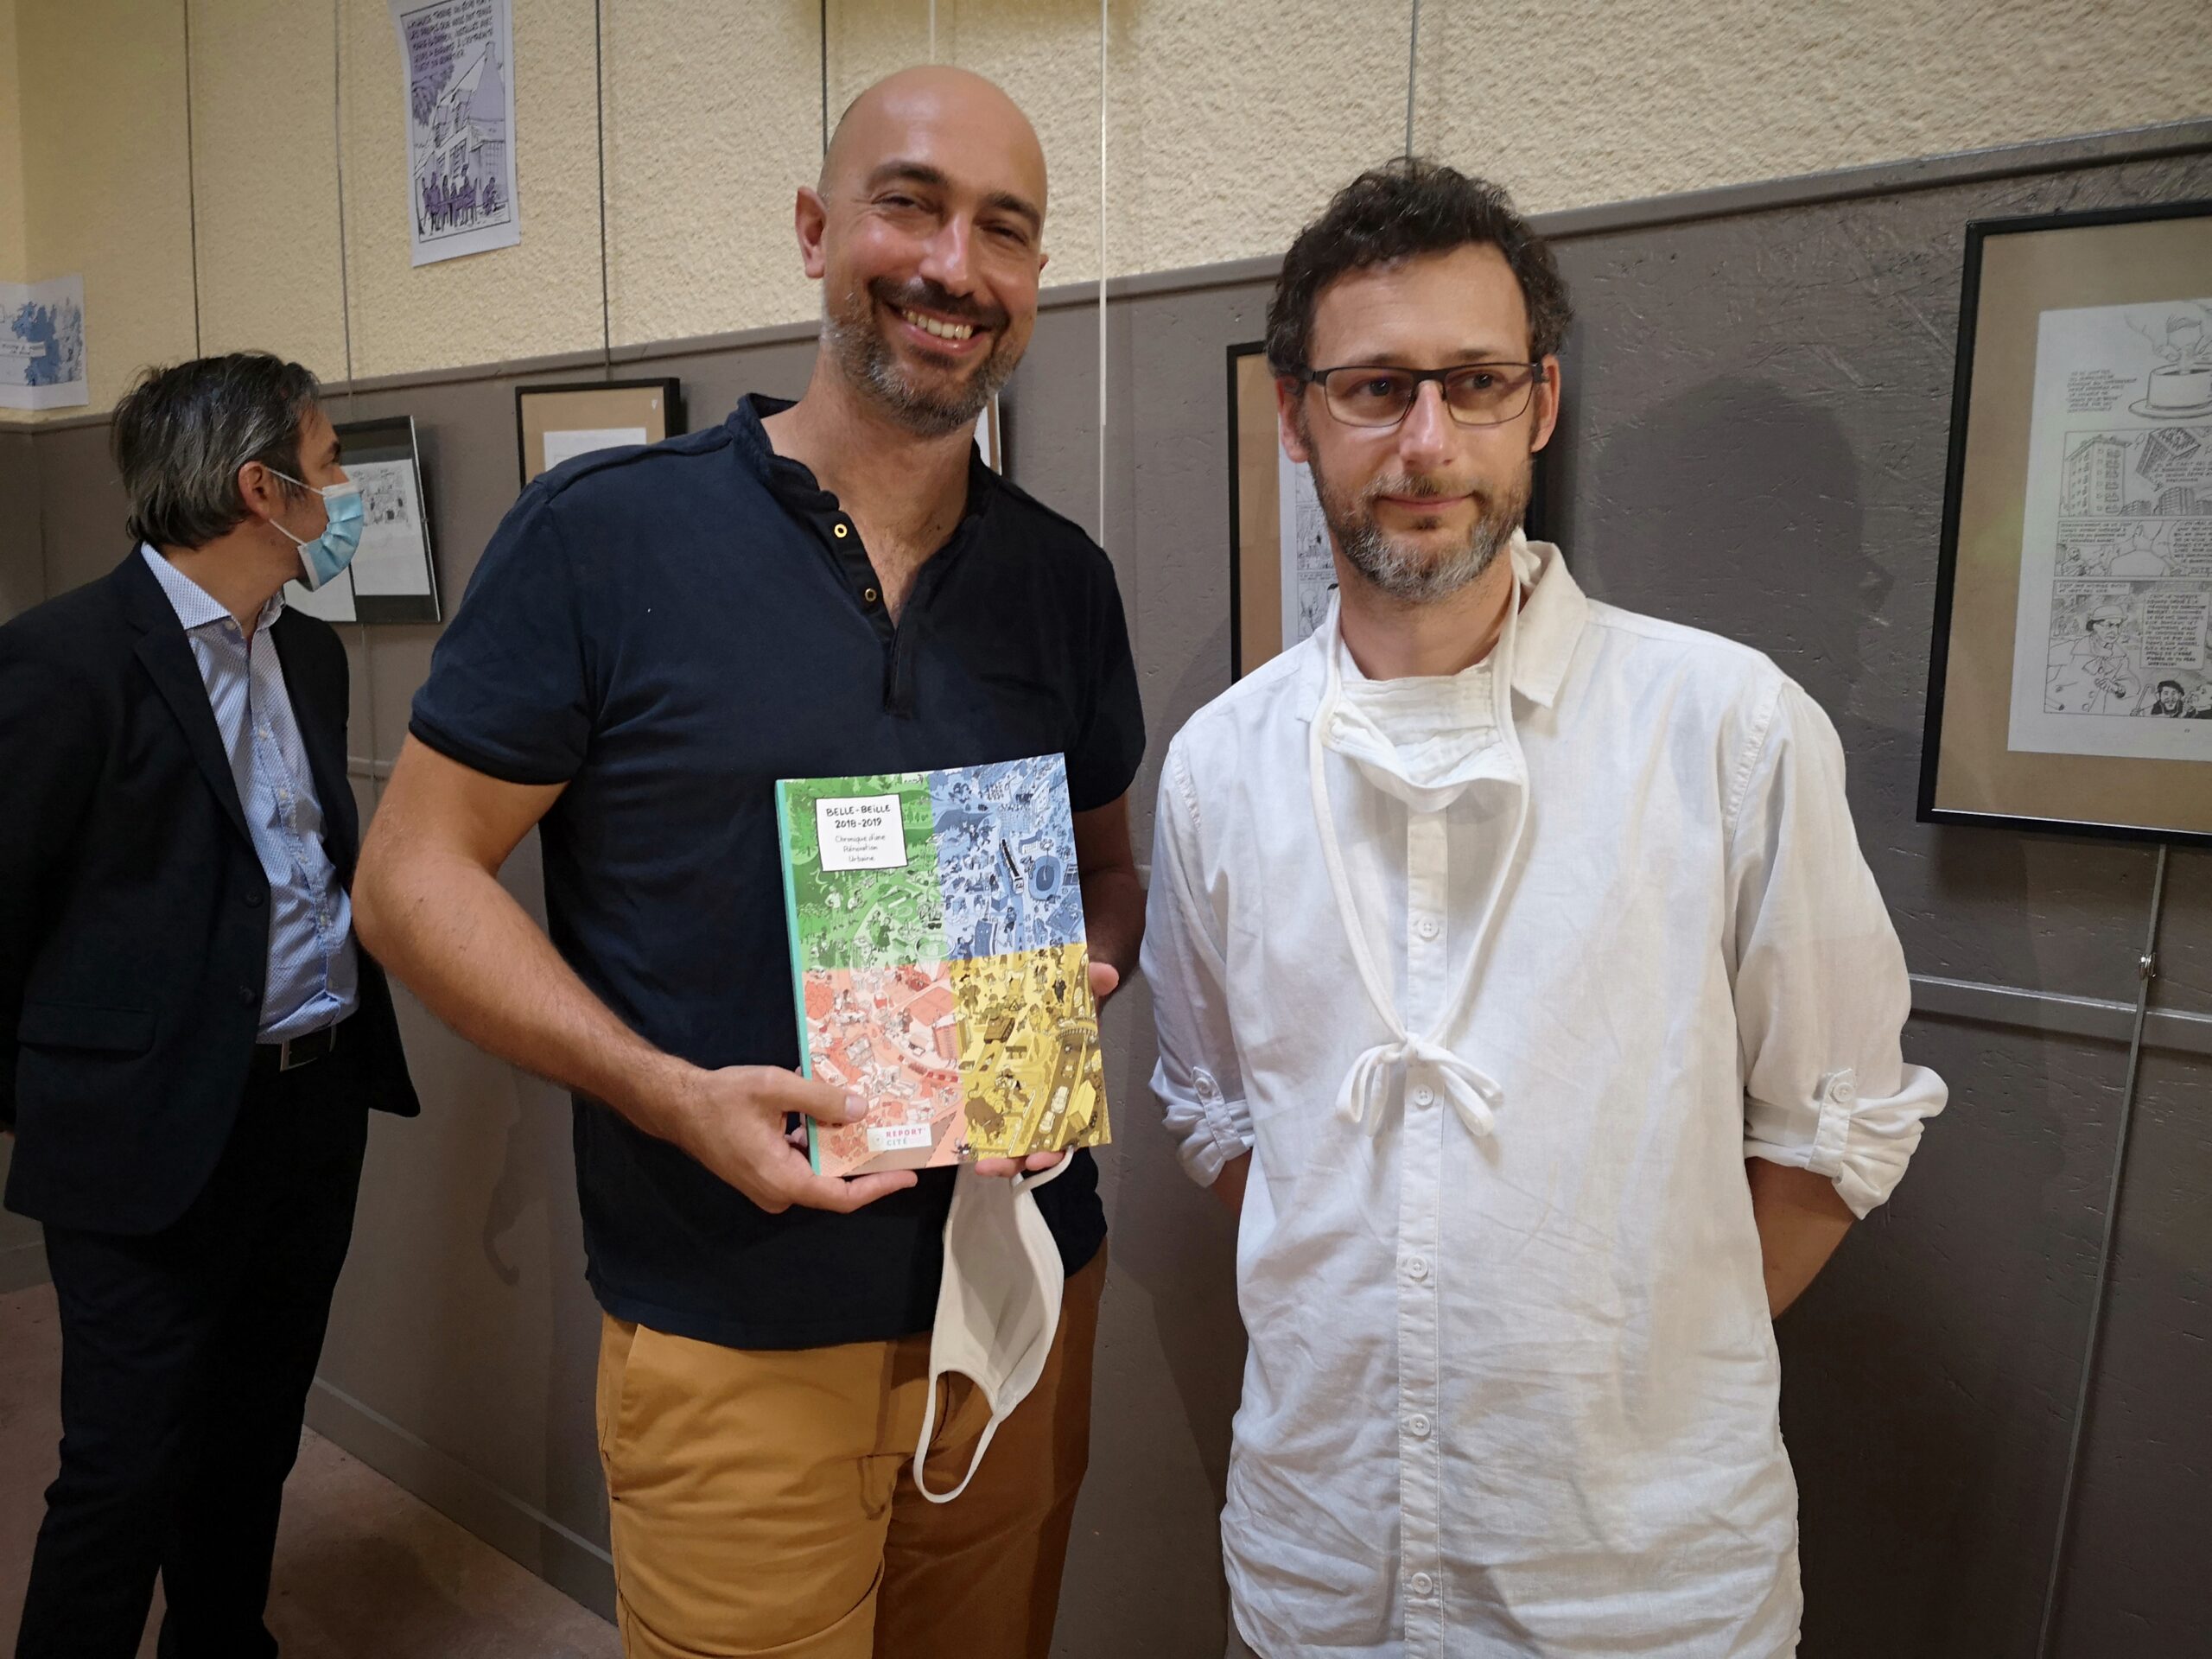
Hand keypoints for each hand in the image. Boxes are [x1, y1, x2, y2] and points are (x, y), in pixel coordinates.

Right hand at [667, 1065, 916, 1214]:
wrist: (676, 1105)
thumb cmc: (720, 1098)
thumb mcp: (774, 1088)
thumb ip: (819, 1099)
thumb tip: (860, 1110)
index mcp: (782, 1179)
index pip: (840, 1196)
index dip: (877, 1187)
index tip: (906, 1174)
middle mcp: (778, 1190)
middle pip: (832, 1182)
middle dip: (862, 1158)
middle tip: (894, 1135)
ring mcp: (769, 1183)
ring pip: (817, 1167)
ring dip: (838, 1143)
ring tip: (866, 1115)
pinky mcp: (763, 1170)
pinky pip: (801, 1159)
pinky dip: (816, 1137)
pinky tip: (826, 1109)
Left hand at [975, 960, 1121, 1179]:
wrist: (1033, 989)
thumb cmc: (1056, 999)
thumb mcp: (1071, 989)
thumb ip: (1087, 982)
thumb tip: (1105, 975)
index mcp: (1066, 1078)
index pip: (1068, 1120)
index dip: (1058, 1142)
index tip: (1043, 1155)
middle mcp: (1042, 1094)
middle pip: (1035, 1137)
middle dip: (1020, 1157)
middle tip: (1001, 1167)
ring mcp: (1015, 1093)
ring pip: (1011, 1135)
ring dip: (998, 1155)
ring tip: (982, 1164)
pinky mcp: (988, 1087)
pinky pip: (985, 1115)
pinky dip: (977, 1132)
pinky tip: (962, 1143)